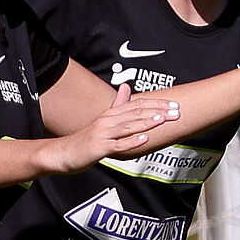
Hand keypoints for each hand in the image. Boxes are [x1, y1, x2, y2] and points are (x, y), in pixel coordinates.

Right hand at [51, 84, 178, 171]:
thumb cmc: (86, 139)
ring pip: (128, 126)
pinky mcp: (99, 148)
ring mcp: (103, 133)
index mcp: (111, 114)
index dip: (157, 104)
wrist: (64, 153)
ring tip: (162, 119)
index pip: (138, 105)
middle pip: (136, 113)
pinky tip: (144, 139)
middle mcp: (108, 120)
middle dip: (158, 111)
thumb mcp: (104, 121)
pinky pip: (118, 145)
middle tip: (176, 112)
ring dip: (146, 122)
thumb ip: (117, 105)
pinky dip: (131, 141)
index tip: (174, 105)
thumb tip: (126, 87)